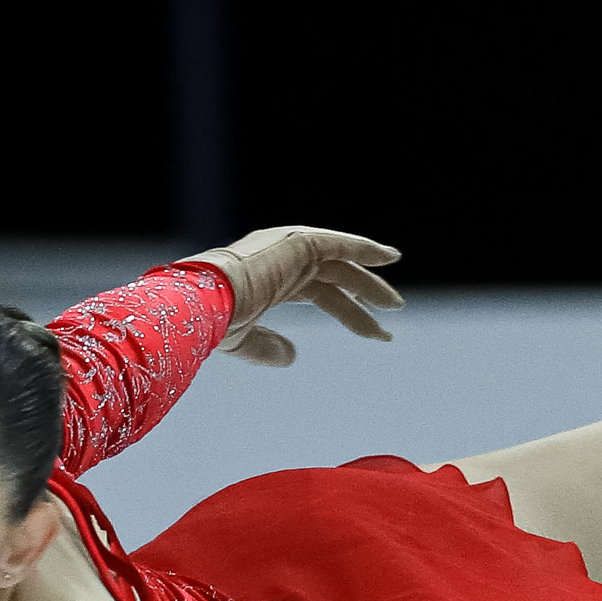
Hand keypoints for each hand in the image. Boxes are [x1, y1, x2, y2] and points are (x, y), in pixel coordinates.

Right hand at [190, 225, 402, 368]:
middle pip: (334, 279)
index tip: (372, 328)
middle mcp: (281, 261)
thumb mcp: (242, 339)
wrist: (205, 301)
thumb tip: (293, 357)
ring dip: (370, 281)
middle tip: (394, 313)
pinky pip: (338, 243)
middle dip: (364, 296)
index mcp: (268, 280)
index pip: (316, 291)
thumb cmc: (212, 321)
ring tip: (396, 304)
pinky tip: (389, 256)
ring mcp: (288, 250)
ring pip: (340, 264)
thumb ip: (266, 346)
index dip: (346, 307)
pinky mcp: (297, 243)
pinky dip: (363, 247)